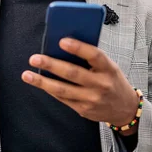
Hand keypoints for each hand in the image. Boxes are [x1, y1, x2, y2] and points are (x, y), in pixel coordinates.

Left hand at [22, 38, 138, 132]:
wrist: (125, 109)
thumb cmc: (112, 80)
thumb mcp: (109, 66)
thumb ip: (90, 58)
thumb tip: (62, 45)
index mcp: (109, 69)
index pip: (94, 55)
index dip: (78, 48)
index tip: (62, 41)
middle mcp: (101, 85)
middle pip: (73, 73)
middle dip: (51, 65)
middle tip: (34, 58)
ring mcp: (91, 99)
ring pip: (63, 89)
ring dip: (42, 81)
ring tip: (27, 74)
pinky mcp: (83, 110)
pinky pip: (62, 98)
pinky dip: (49, 89)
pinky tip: (39, 82)